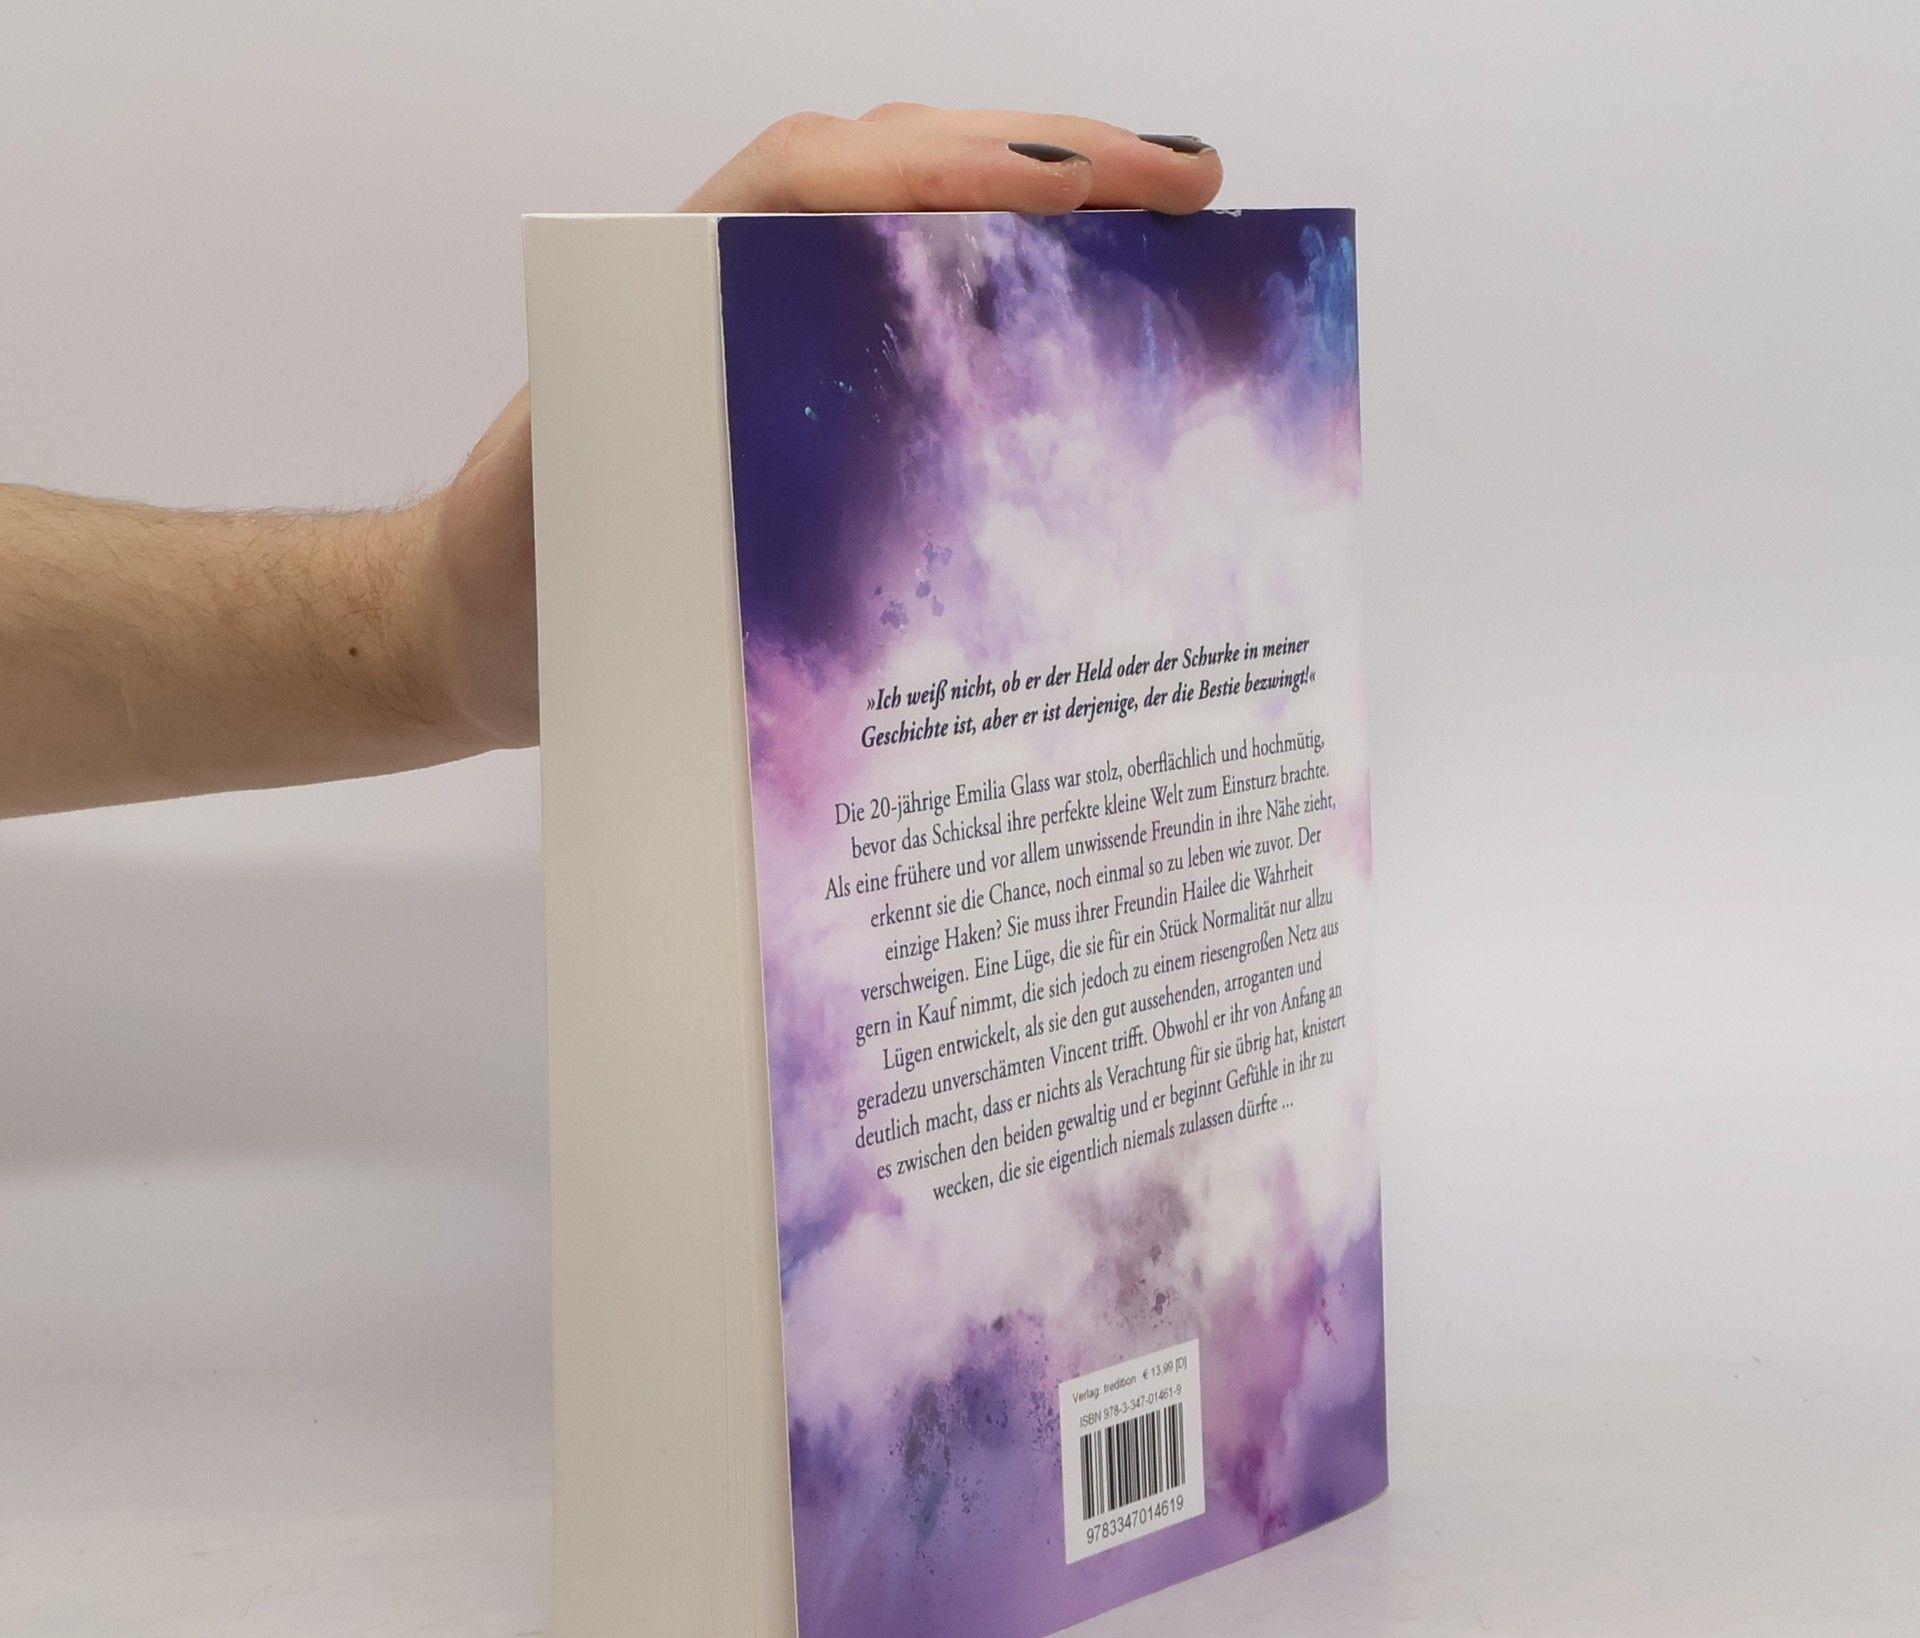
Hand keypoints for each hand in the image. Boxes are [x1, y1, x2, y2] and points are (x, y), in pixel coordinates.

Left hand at [426, 106, 1222, 749]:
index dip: (952, 173)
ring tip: (1174, 213)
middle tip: (1186, 182)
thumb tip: (748, 439)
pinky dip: (1016, 292)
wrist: (481, 625)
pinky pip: (922, 306)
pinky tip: (1098, 305)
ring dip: (1051, 208)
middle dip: (1050, 161)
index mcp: (676, 286)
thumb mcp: (557, 511)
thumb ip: (625, 458)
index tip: (1074, 187)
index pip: (823, 183)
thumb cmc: (517, 569)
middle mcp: (739, 280)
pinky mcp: (809, 387)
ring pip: (926, 221)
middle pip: (903, 169)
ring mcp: (780, 325)